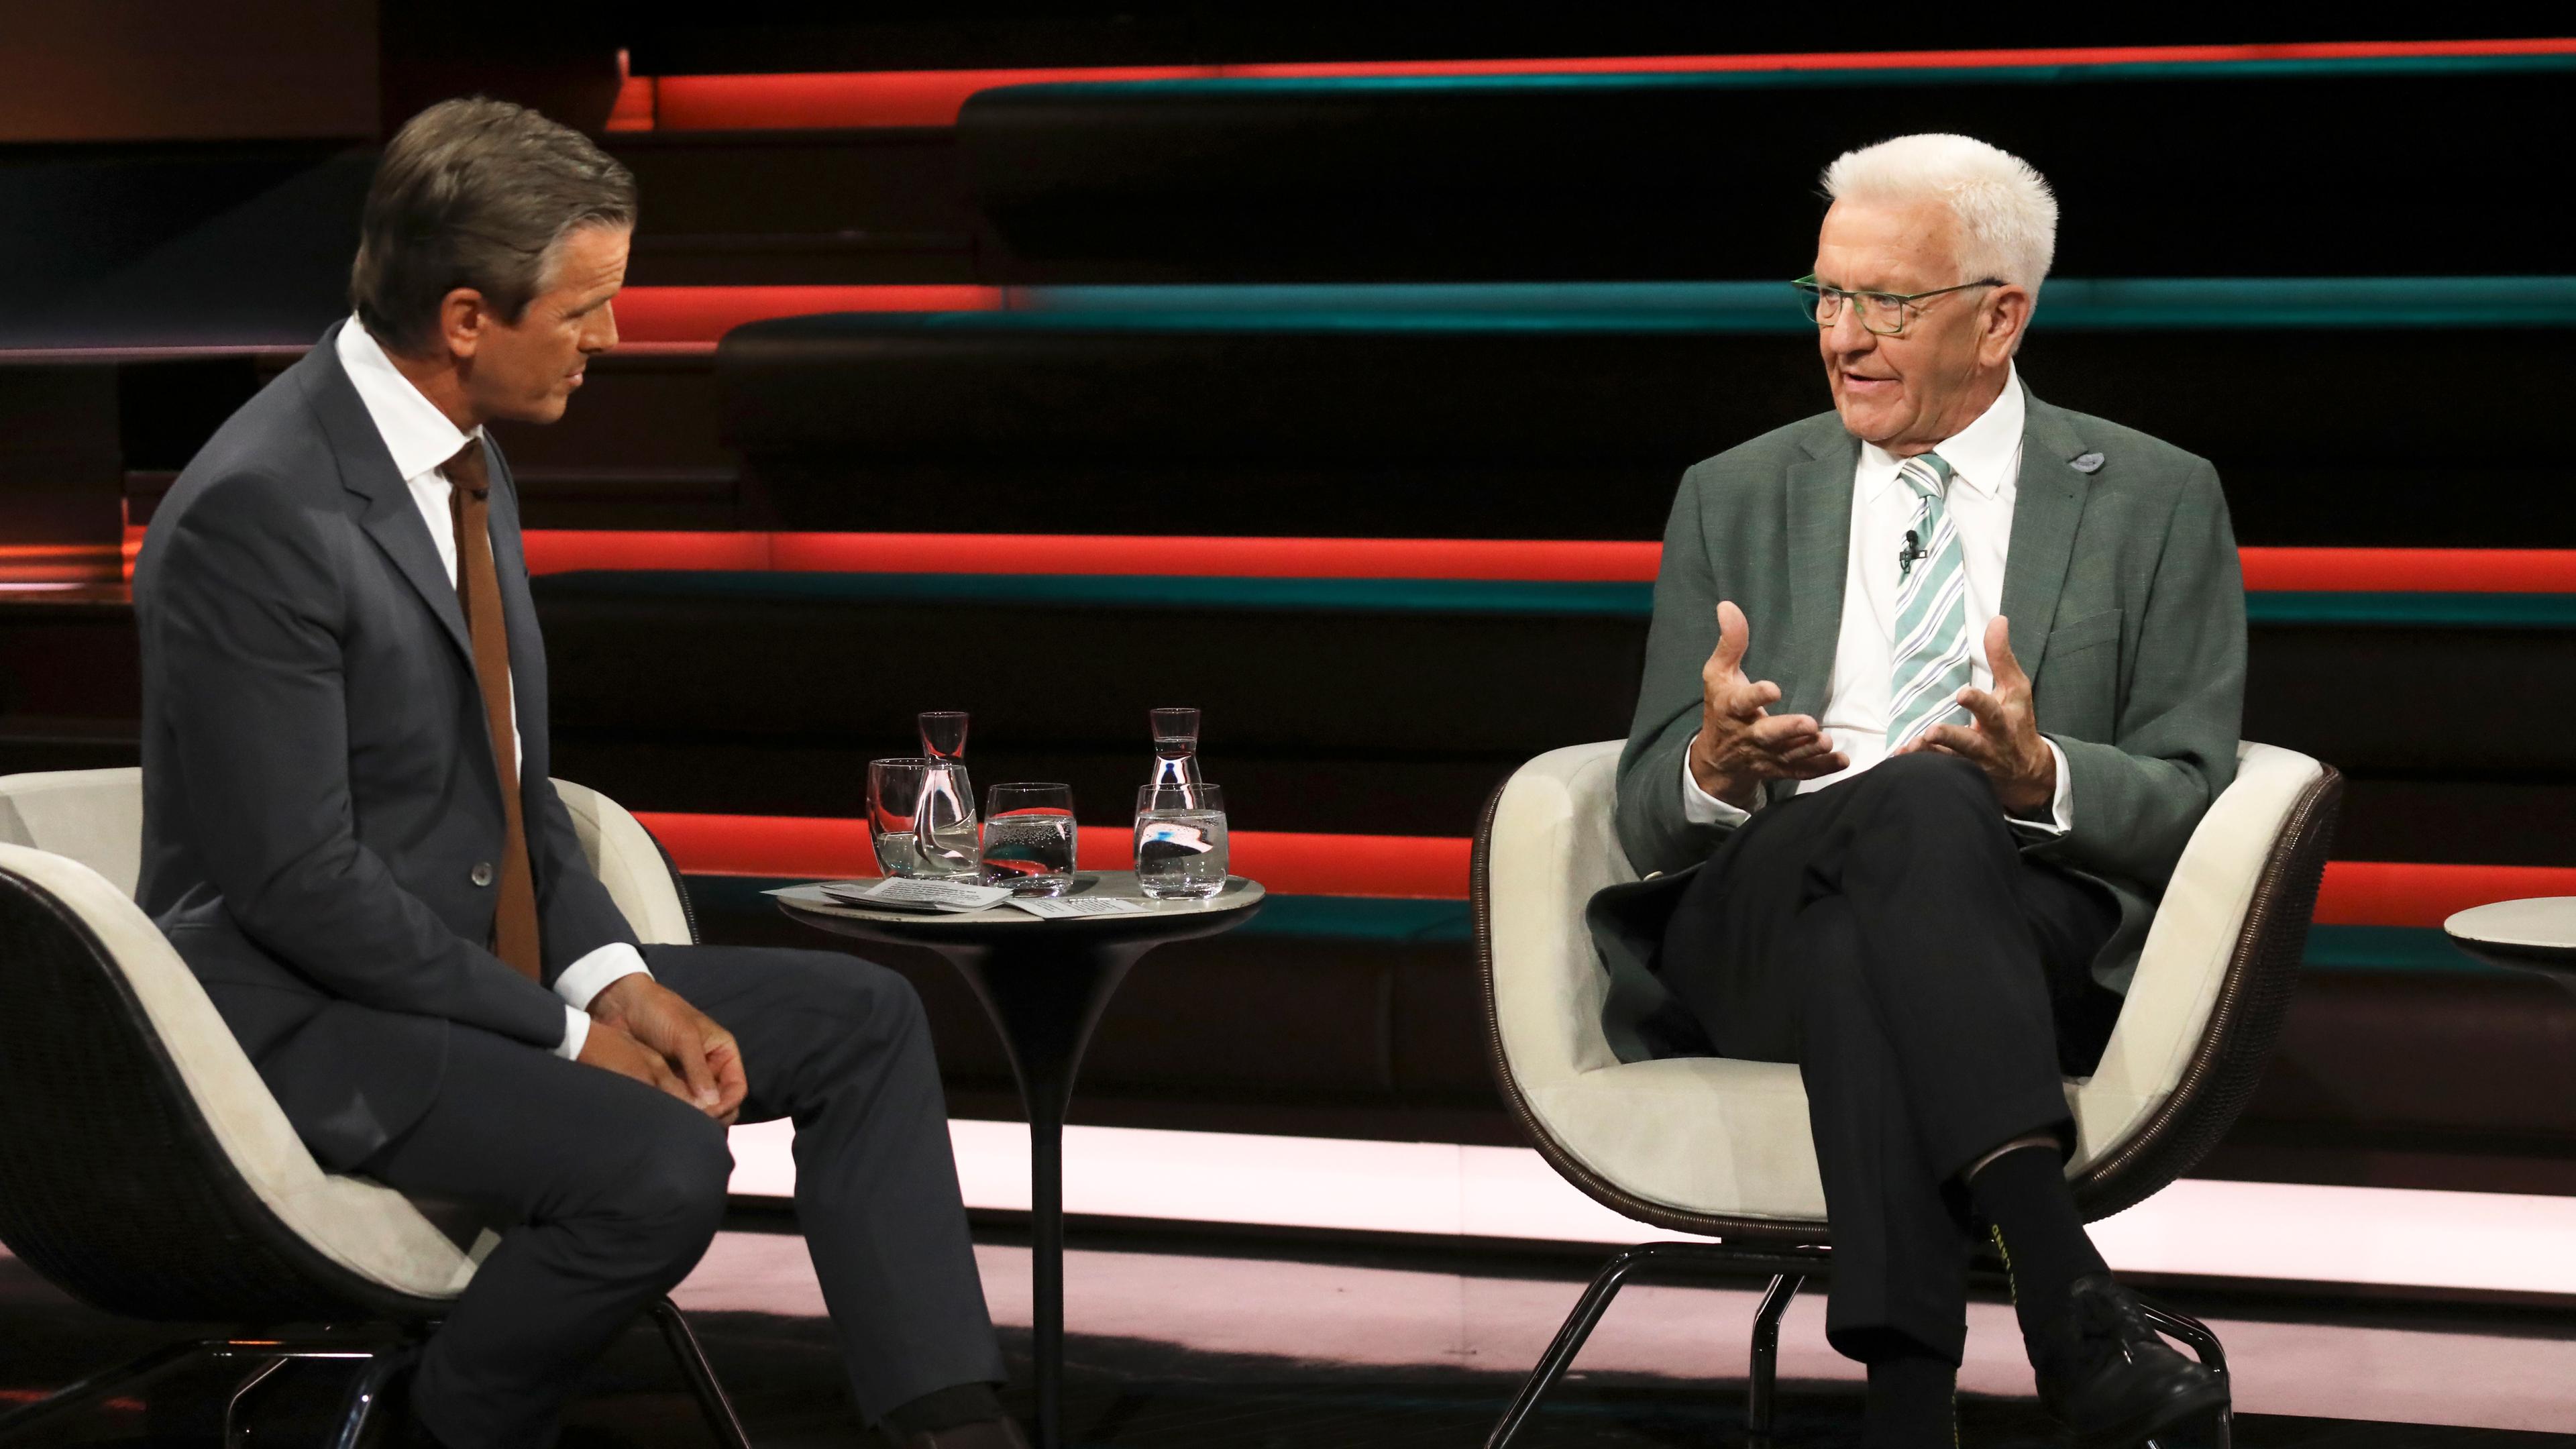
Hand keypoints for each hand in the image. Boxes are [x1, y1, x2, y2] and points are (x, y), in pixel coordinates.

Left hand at [589, 975, 747, 1124]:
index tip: (710, 1113)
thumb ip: (699, 1070)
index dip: (727, 1103)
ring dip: (693, 1115)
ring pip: (700, 1106)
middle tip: (693, 1122)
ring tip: (678, 1120)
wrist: (624, 1005)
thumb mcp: (684, 1038)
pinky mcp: (668, 1083)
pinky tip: (665, 1115)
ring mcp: (689, 1077)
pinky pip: (678, 1103)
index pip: (736, 1087)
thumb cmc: (661, 1013)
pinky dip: (676, 1111)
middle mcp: (710, 1068)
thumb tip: (712, 1104)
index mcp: (723, 1052)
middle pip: (722, 1102)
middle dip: (713, 1114)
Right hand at [1687, 600, 1848, 809]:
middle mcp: (1747, 735)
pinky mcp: (1778, 768)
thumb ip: (1730, 643)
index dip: (1756, 697)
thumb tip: (1728, 606)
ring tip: (1826, 741)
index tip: (1773, 689)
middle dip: (1787, 731)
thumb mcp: (1718, 675)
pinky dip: (1821, 769)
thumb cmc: (1721, 708)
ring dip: (1807, 750)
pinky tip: (1842, 760)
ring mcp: (1764, 755)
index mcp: (1730, 709)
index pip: (1741, 703)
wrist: (1716, 759)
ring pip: (1786, 755)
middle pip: (1766, 735)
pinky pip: (1800, 771)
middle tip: (1809, 724)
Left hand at [1896, 615, 2055, 816]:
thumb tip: (1997, 619)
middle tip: (1931, 731)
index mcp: (2003, 721)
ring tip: (1908, 748)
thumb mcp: (2016, 689)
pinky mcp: (1960, 775)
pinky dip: (1919, 766)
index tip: (1962, 694)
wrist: (2026, 773)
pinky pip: (1938, 773)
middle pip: (1969, 743)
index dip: (1978, 703)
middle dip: (1951, 738)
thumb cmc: (2018, 722)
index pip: (1991, 710)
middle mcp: (1988, 745)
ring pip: (1950, 761)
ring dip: (1929, 755)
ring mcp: (1973, 763)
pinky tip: (1898, 759)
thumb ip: (2002, 656)